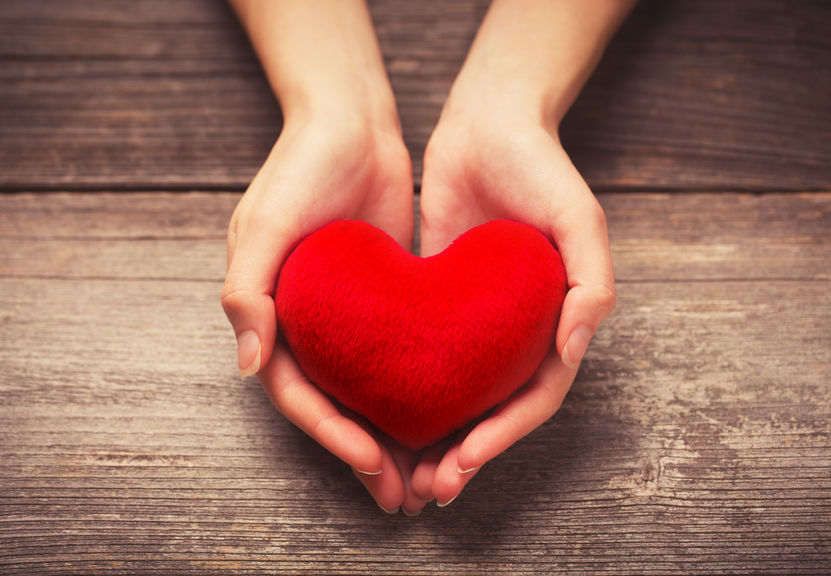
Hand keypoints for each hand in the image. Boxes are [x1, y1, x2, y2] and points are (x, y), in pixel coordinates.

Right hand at [222, 116, 423, 512]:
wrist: (352, 124)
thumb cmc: (300, 168)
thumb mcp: (264, 223)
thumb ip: (247, 292)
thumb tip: (250, 367)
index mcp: (272, 318)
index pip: (299, 395)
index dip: (331, 433)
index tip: (372, 460)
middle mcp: (309, 327)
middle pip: (336, 407)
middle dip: (366, 456)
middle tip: (405, 498)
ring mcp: (349, 319)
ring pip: (371, 395)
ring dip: (396, 439)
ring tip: (431, 480)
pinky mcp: (387, 305)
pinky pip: (402, 362)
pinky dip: (419, 396)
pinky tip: (450, 421)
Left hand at [412, 101, 615, 507]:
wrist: (488, 125)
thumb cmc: (541, 168)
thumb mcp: (581, 218)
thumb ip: (591, 284)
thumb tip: (572, 349)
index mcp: (555, 323)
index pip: (533, 398)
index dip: (502, 437)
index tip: (463, 463)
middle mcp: (516, 331)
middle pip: (493, 410)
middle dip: (465, 454)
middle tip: (428, 489)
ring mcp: (476, 321)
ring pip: (457, 395)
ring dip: (435, 439)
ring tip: (404, 474)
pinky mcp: (437, 303)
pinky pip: (423, 358)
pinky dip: (409, 393)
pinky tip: (380, 415)